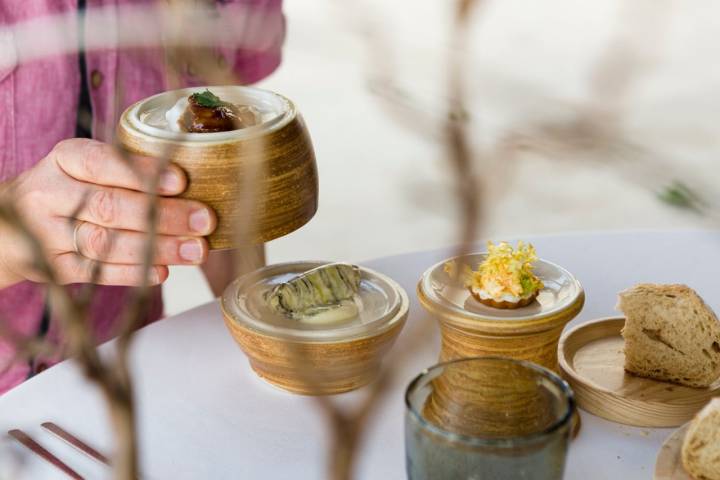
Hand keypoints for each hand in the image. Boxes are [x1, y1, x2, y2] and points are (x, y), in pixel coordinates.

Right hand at [0, 138, 215, 286]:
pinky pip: (95, 272)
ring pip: (105, 243)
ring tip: (196, 250)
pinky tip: (163, 271)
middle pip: (109, 206)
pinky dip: (132, 273)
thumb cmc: (70, 191)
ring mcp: (46, 233)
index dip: (142, 173)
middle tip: (204, 220)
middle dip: (164, 215)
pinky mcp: (51, 267)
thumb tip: (195, 188)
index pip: (103, 162)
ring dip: (157, 248)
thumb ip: (129, 172)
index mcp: (65, 159)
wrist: (10, 226)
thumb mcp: (88, 168)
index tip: (181, 181)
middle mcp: (49, 194)